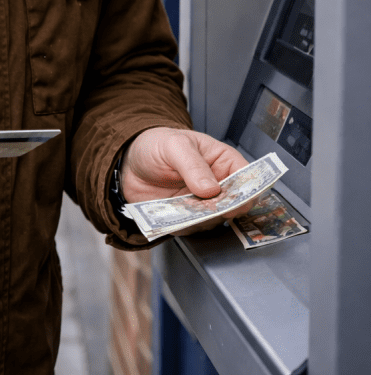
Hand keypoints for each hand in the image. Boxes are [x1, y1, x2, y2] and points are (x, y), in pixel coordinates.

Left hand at [120, 127, 252, 234]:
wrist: (128, 163)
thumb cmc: (156, 145)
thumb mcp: (174, 146)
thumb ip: (193, 165)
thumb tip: (211, 189)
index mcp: (222, 161)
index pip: (246, 178)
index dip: (246, 192)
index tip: (235, 201)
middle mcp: (217, 185)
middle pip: (234, 205)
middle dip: (222, 210)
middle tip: (205, 208)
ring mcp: (203, 204)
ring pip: (214, 221)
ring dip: (200, 220)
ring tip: (182, 208)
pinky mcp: (187, 218)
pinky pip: (192, 230)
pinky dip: (183, 227)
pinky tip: (172, 215)